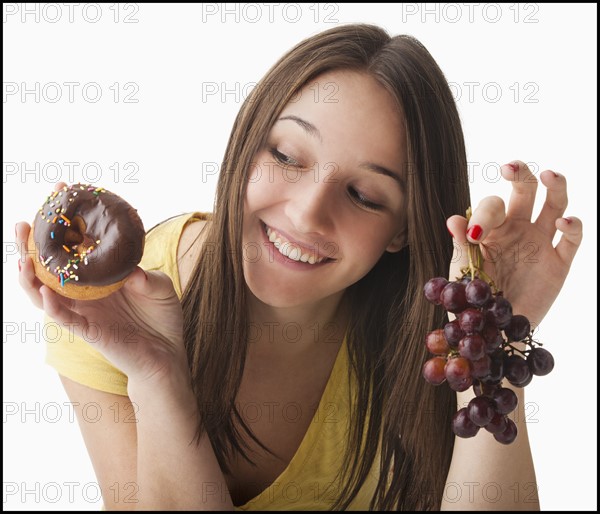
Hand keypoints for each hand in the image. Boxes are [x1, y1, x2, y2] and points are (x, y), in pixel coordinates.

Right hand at [16, 183, 187, 386]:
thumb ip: (146, 276)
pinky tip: (46, 293)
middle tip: (22, 223)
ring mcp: (84, 312)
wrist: (167, 355)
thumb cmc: (162, 317)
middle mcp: (85, 292)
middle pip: (48, 267)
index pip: (74, 247)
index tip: (59, 193)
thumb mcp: (159, 287)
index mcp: (99, 277)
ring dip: (30, 278)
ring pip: (44, 294)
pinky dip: (53, 306)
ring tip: (21, 258)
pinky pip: (64, 318)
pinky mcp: (88, 332)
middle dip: (31, 246)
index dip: (64, 223)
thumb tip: (130, 270)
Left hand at [446, 160, 582, 326]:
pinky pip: (571, 240)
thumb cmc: (473, 296)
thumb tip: (454, 219)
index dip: (485, 214)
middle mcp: (518, 229)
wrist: (491, 328)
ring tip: (549, 175)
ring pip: (555, 205)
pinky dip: (572, 226)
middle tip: (510, 168)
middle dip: (520, 174)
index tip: (475, 234)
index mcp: (492, 228)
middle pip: (526, 191)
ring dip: (555, 186)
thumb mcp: (463, 270)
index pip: (493, 205)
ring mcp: (540, 243)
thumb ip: (461, 245)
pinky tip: (563, 221)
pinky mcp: (559, 263)